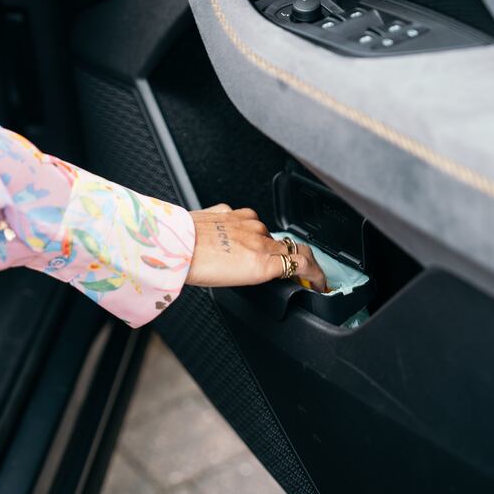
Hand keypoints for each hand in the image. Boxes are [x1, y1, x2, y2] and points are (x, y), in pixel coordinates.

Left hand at [185, 204, 326, 291]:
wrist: (173, 246)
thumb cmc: (198, 267)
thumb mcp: (239, 281)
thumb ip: (264, 271)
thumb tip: (278, 270)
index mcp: (263, 259)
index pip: (303, 261)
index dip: (317, 274)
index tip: (320, 281)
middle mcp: (259, 236)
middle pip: (287, 246)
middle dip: (291, 259)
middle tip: (289, 272)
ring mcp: (245, 221)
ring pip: (265, 232)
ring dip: (262, 245)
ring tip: (245, 258)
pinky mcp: (230, 211)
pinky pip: (245, 220)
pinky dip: (243, 231)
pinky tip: (230, 241)